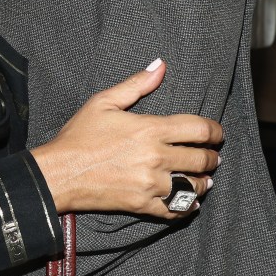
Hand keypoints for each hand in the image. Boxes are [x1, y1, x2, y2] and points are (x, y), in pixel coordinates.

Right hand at [30, 60, 221, 218]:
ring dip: (203, 181)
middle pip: (201, 158)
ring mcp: (151, 184)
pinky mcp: (144, 205)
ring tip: (204, 177)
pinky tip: (190, 200)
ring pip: (193, 185)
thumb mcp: (104, 102)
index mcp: (150, 129)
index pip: (198, 129)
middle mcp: (156, 157)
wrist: (59, 173)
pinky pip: (177, 210)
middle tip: (213, 155)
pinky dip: (188, 205)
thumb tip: (161, 66)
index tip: (217, 133)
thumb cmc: (79, 136)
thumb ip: (137, 84)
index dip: (214, 131)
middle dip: (212, 156)